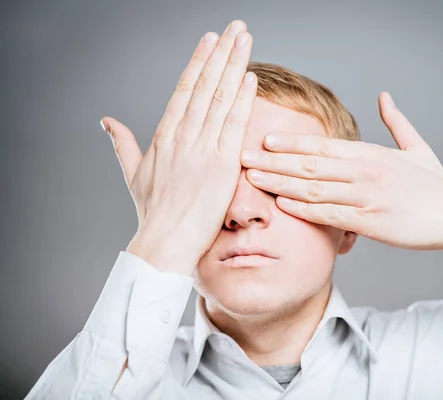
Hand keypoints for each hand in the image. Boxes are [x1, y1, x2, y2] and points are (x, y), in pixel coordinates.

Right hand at [100, 20, 256, 274]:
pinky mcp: (221, 166)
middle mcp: (183, 137)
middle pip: (204, 86)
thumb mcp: (133, 174)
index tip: (210, 40)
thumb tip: (106, 121)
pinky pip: (233, 126)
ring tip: (245, 39)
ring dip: (234, 66)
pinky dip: (242, 100)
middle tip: (235, 27)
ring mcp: (202, 149)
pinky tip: (250, 78)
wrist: (164, 242)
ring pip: (219, 99)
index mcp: (164, 137)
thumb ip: (122, 144)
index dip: (199, 62)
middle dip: (221, 53)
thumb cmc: (152, 213)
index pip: (184, 89)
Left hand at [240, 92, 442, 252]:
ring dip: (280, 183)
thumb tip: (384, 96)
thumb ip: (396, 122)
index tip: (264, 140)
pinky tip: (282, 204)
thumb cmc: (436, 183)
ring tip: (253, 179)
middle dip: (273, 161)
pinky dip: (304, 209)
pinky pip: (331, 214)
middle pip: (310, 165)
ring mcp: (367, 196)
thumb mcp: (416, 147)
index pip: (323, 146)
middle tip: (243, 157)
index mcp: (372, 153)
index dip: (291, 143)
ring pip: (314, 188)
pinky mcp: (371, 222)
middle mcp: (365, 171)